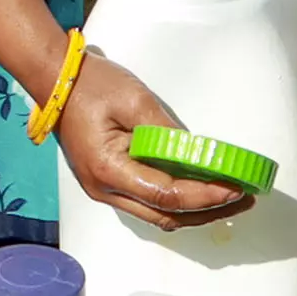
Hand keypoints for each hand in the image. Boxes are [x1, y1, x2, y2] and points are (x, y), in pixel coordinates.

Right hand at [58, 52, 250, 227]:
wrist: (54, 79)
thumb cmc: (92, 85)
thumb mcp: (135, 100)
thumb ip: (167, 132)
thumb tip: (199, 156)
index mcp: (109, 171)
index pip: (167, 196)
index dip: (205, 196)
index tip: (236, 189)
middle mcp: (105, 191)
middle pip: (165, 216)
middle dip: (207, 212)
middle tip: (242, 200)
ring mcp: (104, 190)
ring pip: (157, 214)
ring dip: (194, 210)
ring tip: (227, 198)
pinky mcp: (107, 182)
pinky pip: (147, 201)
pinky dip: (176, 200)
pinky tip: (198, 189)